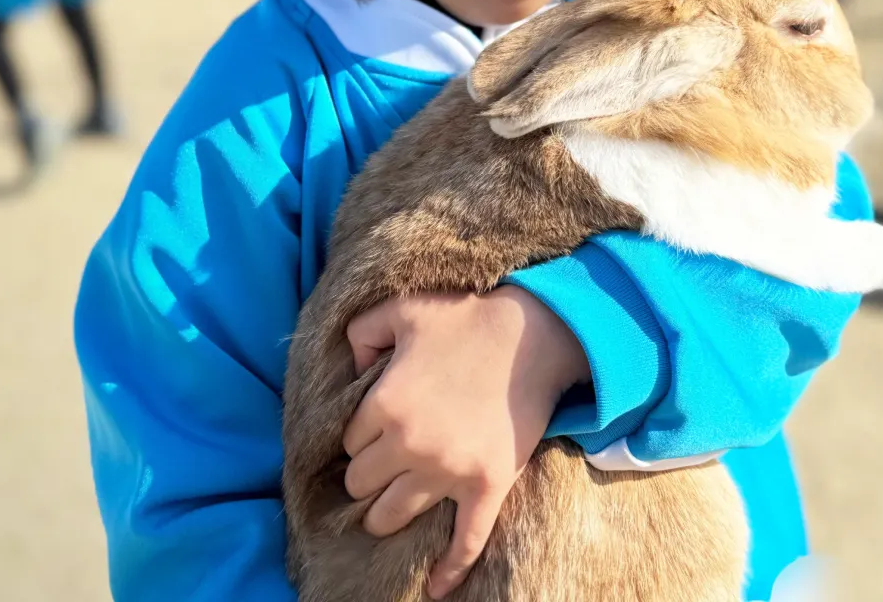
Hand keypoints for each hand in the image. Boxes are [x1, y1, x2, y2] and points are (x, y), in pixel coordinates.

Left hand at [342, 286, 589, 598]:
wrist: (533, 335)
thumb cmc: (466, 318)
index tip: (376, 429)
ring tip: (390, 508)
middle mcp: (409, 445)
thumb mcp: (403, 309)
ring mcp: (448, 472)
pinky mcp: (486, 487)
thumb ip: (362, 332)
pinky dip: (448, 571)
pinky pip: (464, 541)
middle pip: (362, 485)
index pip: (349, 444)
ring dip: (385, 515)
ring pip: (392, 516)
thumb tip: (350, 368)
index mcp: (384, 405)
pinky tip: (435, 589)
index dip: (362, 437)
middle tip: (382, 465)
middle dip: (368, 476)